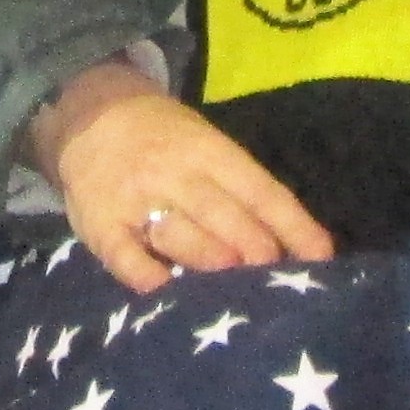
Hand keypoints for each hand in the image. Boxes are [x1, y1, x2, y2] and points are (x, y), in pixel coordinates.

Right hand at [31, 60, 331, 294]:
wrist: (89, 114)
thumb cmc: (164, 141)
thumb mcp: (205, 146)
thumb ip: (239, 191)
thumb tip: (286, 246)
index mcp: (209, 150)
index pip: (261, 191)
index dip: (294, 228)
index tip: (320, 260)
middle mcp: (174, 172)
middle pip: (225, 218)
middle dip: (256, 253)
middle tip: (279, 285)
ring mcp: (134, 199)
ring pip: (180, 237)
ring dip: (211, 264)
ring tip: (235, 293)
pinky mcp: (100, 224)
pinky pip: (127, 258)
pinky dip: (150, 279)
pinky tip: (170, 295)